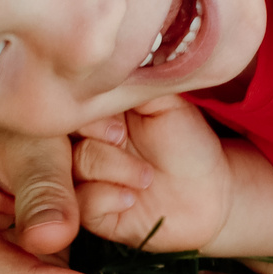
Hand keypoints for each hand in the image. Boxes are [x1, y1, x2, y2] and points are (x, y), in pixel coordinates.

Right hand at [74, 94, 232, 252]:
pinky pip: (81, 202)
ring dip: (114, 169)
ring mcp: (85, 176)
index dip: (87, 113)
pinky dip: (107, 197)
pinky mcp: (90, 209)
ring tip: (147, 176)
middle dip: (97, 141)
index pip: (72, 104)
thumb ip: (136, 84)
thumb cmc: (188, 143)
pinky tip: (133, 197)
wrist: (211, 193)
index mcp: (100, 111)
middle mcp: (86, 141)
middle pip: (62, 136)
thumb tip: (113, 63)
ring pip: (72, 167)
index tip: (118, 125)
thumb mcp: (166, 104)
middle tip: (123, 139)